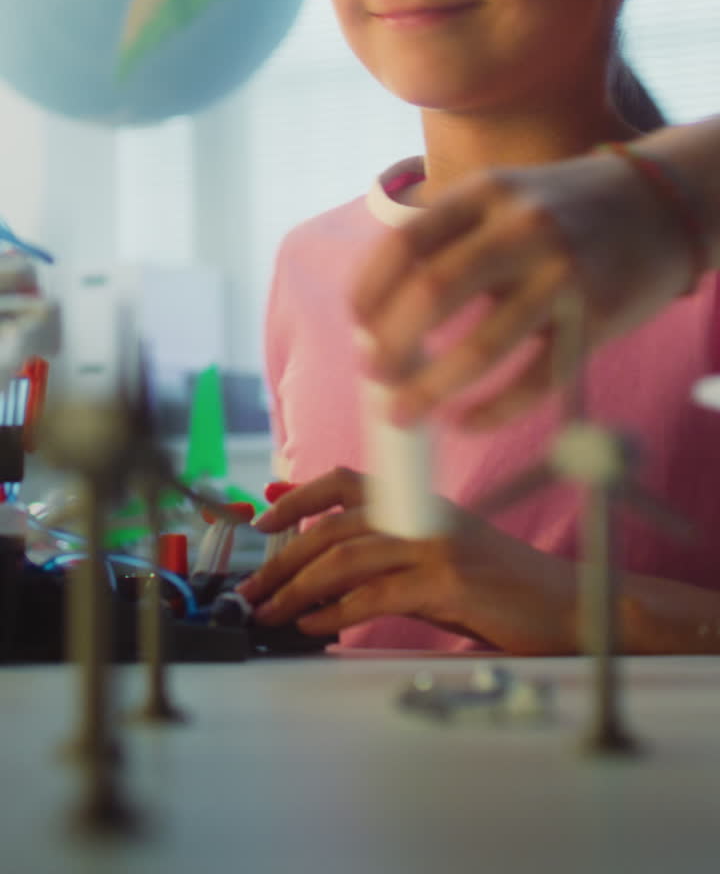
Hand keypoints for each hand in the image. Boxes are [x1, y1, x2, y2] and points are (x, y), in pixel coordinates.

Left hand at [241, 467, 575, 652]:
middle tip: (251, 591)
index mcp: (421, 502)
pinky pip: (375, 594)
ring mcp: (437, 544)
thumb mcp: (444, 557)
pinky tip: (313, 627)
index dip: (297, 495)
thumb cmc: (508, 588)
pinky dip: (335, 611)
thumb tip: (328, 568)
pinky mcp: (448, 581)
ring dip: (296, 589)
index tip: (263, 519)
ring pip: (345, 558)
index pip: (345, 481)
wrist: (574, 605)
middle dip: (282, 559)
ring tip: (270, 614)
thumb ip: (393, 553)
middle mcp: (424, 514)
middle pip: (332, 526)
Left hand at [351, 152, 693, 428]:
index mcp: (485, 192)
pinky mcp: (597, 317)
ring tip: (403, 413)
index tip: (357, 328)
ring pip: (481, 344)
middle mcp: (520, 226)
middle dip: (391, 344)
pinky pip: (536, 378)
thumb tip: (385, 321)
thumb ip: (452, 242)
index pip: (404, 243)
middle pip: (432, 291)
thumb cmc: (564, 210)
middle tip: (375, 376)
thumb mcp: (504, 199)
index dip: (368, 292)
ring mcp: (562, 272)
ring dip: (430, 388)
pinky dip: (493, 409)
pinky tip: (466, 421)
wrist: (663, 203)